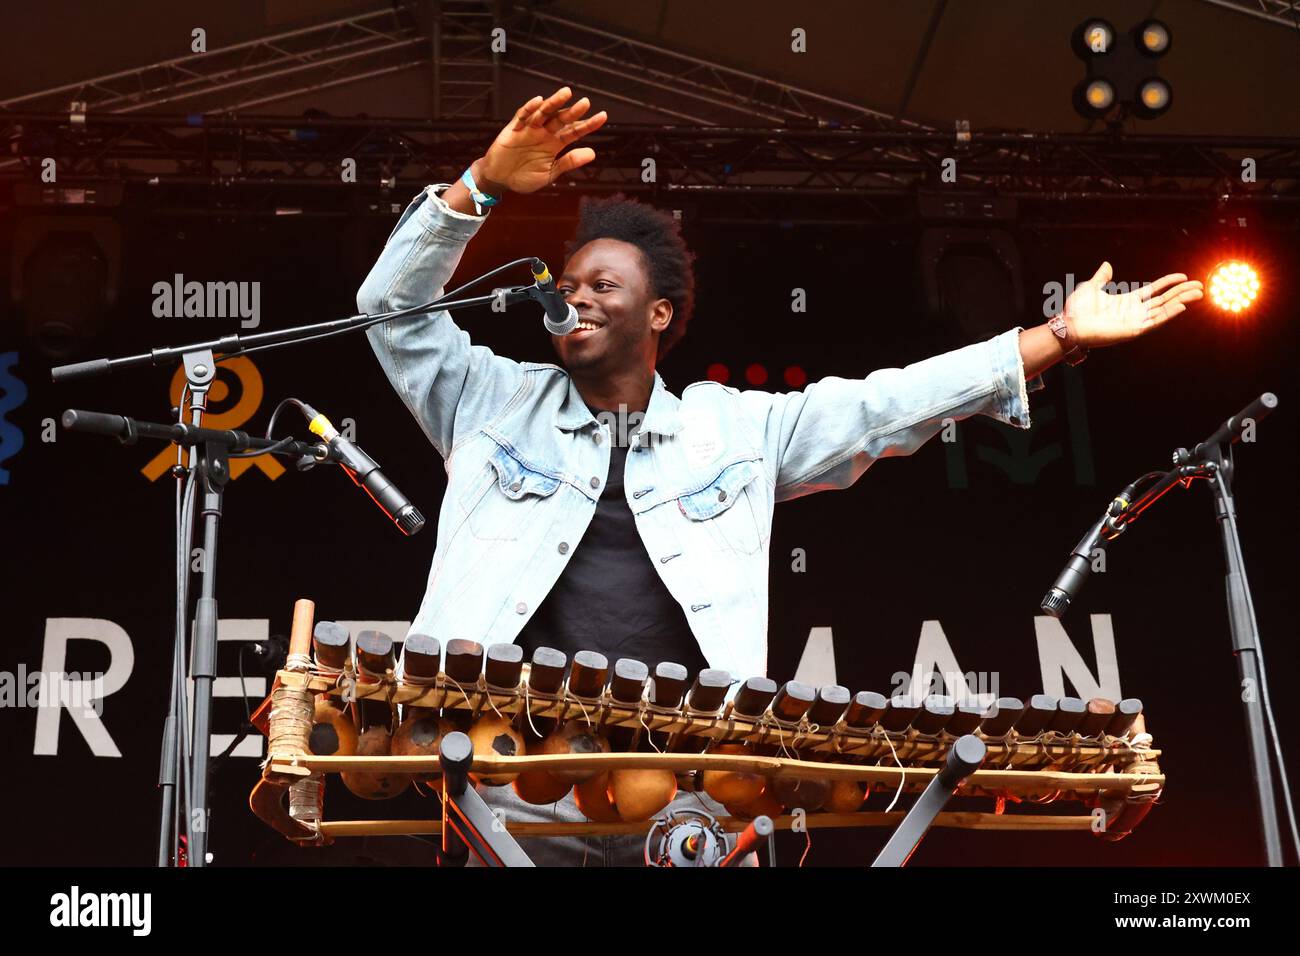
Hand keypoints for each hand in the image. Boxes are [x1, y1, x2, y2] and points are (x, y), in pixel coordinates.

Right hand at [477, 86, 607, 194]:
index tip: (603, 116)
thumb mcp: (550, 173)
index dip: (588, 124)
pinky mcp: (514, 129)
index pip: (574, 131)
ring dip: (554, 103)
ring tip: (566, 93)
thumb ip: (569, 162)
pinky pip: (522, 116)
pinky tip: (538, 101)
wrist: (499, 179)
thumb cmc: (524, 177)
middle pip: (561, 119)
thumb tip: (592, 153)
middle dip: (573, 111)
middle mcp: (544, 133)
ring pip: (544, 113)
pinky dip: (529, 109)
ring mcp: (529, 129)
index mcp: (554, 144)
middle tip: (586, 103)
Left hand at [1064, 261, 1203, 347]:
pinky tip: (1181, 306)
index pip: (1154, 291)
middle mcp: (1134, 311)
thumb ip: (1101, 277)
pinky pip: (1154, 322)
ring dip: (1181, 302)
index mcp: (1127, 301)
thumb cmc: (1077, 310)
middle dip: (1182, 293)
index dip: (1168, 283)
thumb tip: (1107, 264)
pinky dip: (1168, 314)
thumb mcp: (1091, 288)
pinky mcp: (1133, 331)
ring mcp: (1135, 321)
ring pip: (1164, 310)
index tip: (1183, 277)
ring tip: (1197, 294)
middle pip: (1164, 300)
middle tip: (1200, 287)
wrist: (1069, 325)